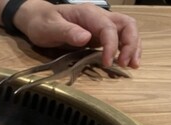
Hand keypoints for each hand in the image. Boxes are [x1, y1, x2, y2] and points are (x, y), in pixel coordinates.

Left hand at [14, 1, 140, 67]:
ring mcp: (100, 26)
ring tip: (132, 65)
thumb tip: (86, 38)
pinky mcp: (99, 36)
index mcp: (88, 13)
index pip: (108, 27)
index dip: (111, 45)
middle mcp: (99, 17)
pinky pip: (118, 40)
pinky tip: (125, 61)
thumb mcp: (50, 27)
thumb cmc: (42, 23)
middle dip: (130, 44)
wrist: (37, 19)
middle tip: (125, 63)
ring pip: (126, 31)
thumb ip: (67, 32)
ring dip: (133, 47)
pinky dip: (125, 50)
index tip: (107, 62)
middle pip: (126, 25)